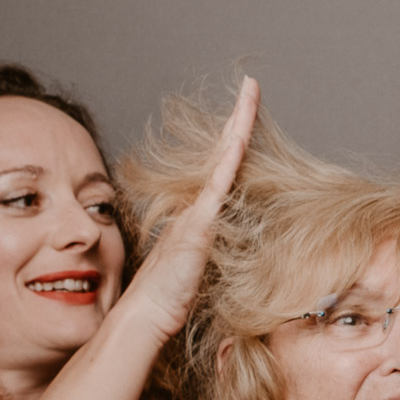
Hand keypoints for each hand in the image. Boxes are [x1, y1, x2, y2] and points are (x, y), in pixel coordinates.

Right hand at [123, 75, 259, 339]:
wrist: (147, 314)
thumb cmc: (170, 298)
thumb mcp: (198, 267)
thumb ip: (209, 250)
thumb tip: (221, 246)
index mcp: (201, 213)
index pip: (224, 169)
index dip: (236, 140)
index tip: (249, 114)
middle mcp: (197, 205)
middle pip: (222, 153)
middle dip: (238, 118)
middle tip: (252, 86)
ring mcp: (196, 212)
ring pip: (221, 160)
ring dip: (237, 126)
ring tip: (250, 94)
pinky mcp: (197, 226)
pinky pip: (217, 185)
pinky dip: (229, 160)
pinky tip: (240, 139)